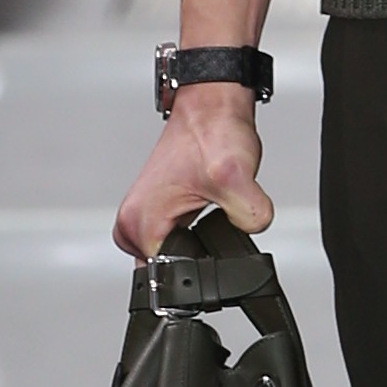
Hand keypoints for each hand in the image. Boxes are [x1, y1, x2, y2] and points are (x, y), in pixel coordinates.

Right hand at [114, 89, 270, 259]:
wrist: (212, 108)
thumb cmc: (213, 132)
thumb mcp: (237, 177)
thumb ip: (250, 216)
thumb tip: (253, 231)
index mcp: (139, 222)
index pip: (169, 279)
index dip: (203, 271)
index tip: (216, 243)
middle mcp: (133, 223)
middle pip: (175, 270)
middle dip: (203, 255)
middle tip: (214, 215)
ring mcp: (143, 218)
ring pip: (179, 257)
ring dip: (201, 242)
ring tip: (209, 204)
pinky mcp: (156, 213)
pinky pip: (179, 242)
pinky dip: (198, 234)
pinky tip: (208, 208)